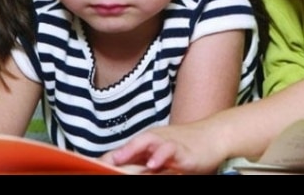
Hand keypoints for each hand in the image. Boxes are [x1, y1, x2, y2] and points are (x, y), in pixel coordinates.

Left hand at [101, 122, 223, 174]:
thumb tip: (117, 166)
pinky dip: (162, 156)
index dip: (104, 161)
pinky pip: (171, 152)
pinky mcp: (185, 152)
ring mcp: (169, 145)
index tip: (89, 167)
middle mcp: (154, 142)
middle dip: (114, 159)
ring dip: (132, 152)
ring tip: (118, 161)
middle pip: (129, 148)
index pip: (119, 153)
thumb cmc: (186, 146)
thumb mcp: (160, 156)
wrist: (214, 136)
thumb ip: (140, 161)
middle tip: (97, 167)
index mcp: (145, 144)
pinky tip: (154, 164)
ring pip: (147, 145)